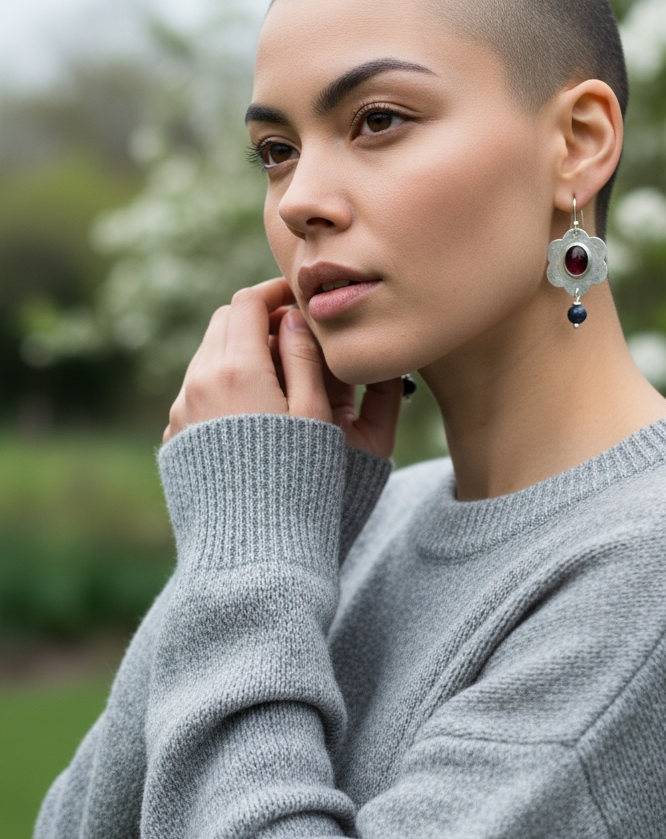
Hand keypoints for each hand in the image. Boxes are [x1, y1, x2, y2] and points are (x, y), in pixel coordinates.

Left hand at [163, 279, 402, 458]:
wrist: (252, 546)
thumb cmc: (297, 482)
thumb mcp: (315, 415)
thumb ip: (304, 358)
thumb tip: (292, 318)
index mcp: (236, 370)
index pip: (247, 303)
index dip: (275, 292)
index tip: (298, 297)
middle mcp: (199, 383)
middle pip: (223, 324)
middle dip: (257, 320)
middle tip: (294, 334)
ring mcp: (182, 411)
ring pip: (208, 358)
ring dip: (240, 354)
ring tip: (280, 378)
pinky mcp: (177, 438)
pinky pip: (198, 394)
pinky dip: (224, 385)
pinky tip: (255, 413)